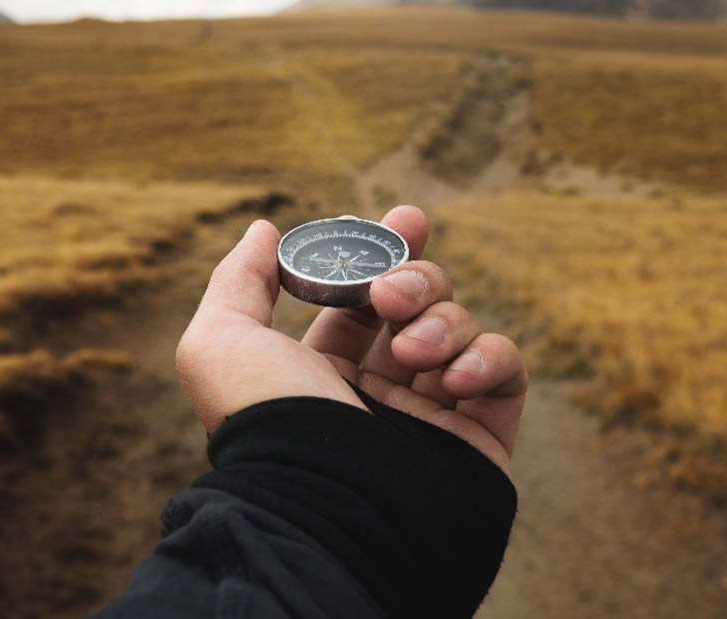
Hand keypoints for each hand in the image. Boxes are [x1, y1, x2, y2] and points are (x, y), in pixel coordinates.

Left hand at [175, 206, 525, 473]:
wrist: (326, 509)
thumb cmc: (266, 424)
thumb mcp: (220, 343)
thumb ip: (239, 280)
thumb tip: (264, 229)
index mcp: (321, 373)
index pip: (362, 301)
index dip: (385, 254)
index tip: (405, 217)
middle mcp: (379, 392)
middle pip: (419, 304)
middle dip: (416, 279)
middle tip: (392, 293)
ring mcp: (432, 414)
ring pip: (461, 328)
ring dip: (442, 322)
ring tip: (412, 351)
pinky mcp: (480, 435)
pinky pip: (506, 371)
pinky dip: (488, 357)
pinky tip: (455, 377)